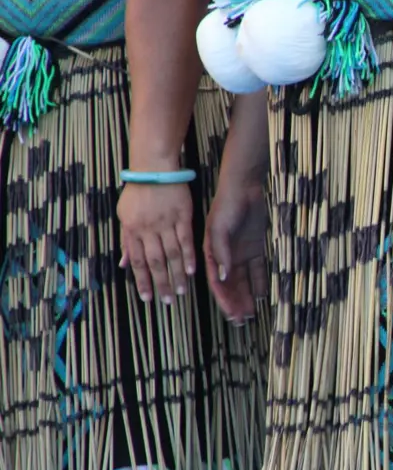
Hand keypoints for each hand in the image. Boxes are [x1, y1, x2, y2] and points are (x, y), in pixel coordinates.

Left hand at [118, 182, 196, 302]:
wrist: (154, 168)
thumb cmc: (138, 191)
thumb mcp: (124, 215)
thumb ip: (126, 240)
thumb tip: (123, 264)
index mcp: (132, 230)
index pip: (136, 261)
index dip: (142, 281)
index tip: (147, 297)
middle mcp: (148, 229)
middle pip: (155, 262)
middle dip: (161, 283)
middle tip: (167, 301)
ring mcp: (166, 223)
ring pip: (171, 254)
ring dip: (176, 274)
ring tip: (181, 291)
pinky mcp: (182, 216)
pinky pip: (186, 240)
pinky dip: (189, 256)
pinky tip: (192, 270)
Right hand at [204, 180, 269, 323]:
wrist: (244, 188)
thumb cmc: (227, 206)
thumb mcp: (220, 228)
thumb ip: (221, 252)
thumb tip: (223, 276)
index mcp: (212, 253)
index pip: (218, 283)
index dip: (224, 300)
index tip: (232, 315)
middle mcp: (226, 257)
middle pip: (231, 286)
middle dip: (235, 304)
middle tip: (242, 322)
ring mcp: (241, 253)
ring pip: (244, 281)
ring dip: (246, 297)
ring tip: (252, 315)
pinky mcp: (254, 248)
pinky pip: (257, 269)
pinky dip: (259, 283)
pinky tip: (261, 296)